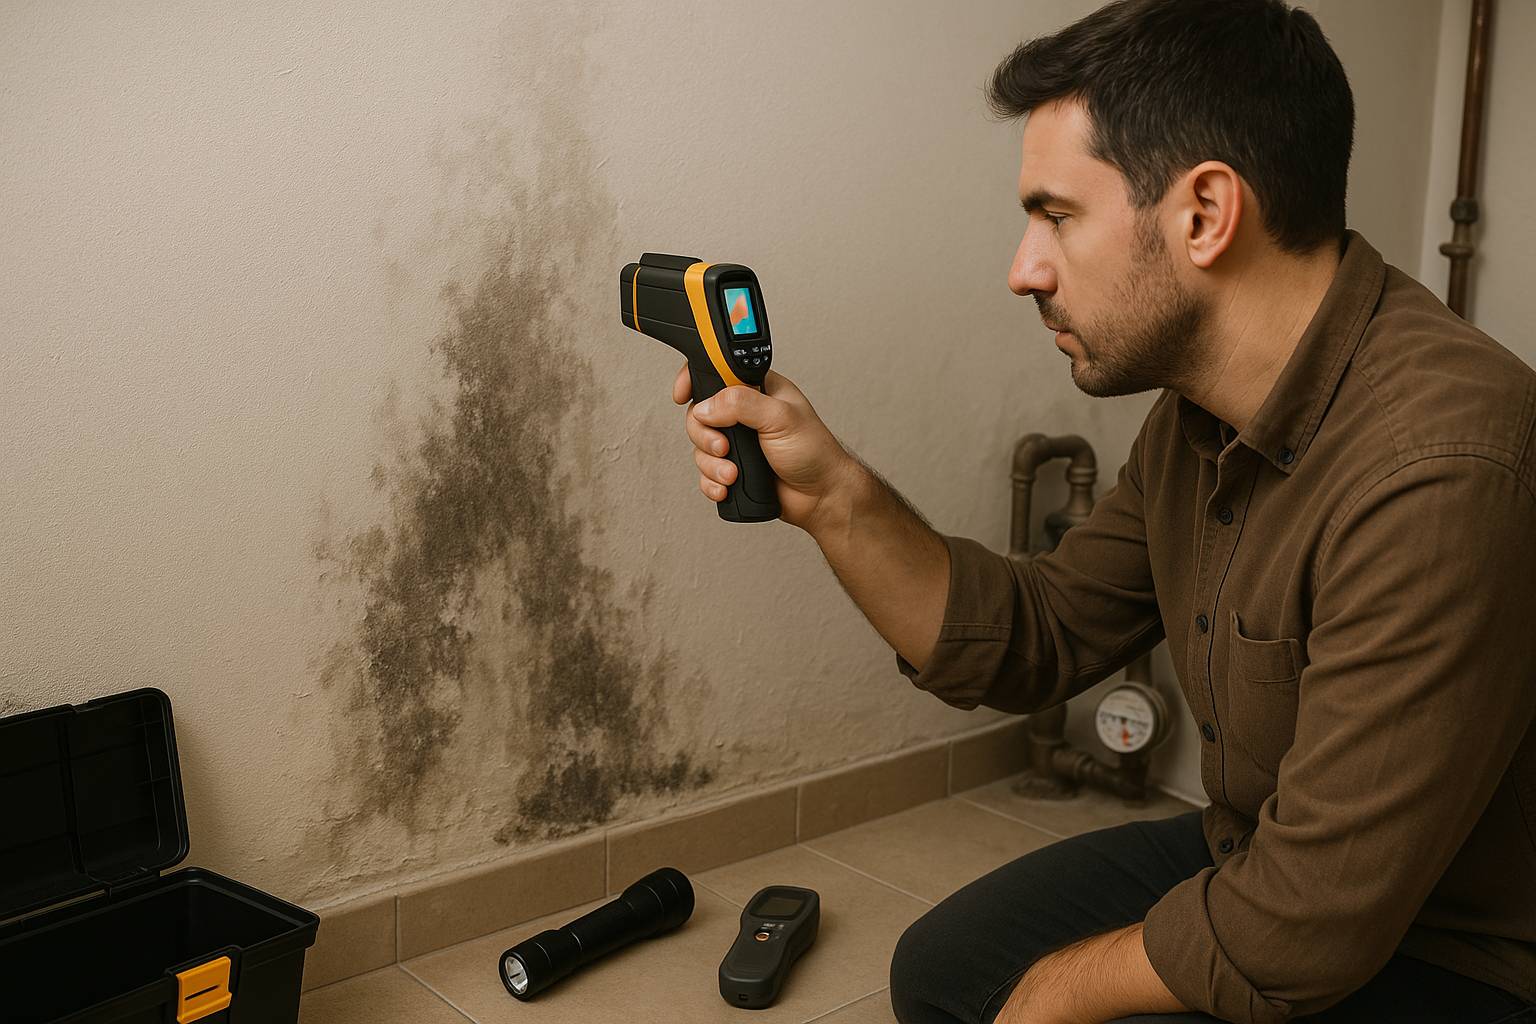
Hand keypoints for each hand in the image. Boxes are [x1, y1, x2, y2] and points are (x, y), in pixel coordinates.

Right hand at [673, 364, 856, 531]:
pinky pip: (705, 473)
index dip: (694, 380)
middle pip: (699, 414)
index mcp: (756, 389)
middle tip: (725, 447)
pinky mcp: (732, 468)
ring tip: (734, 473)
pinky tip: (728, 486)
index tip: (683, 395)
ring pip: (699, 447)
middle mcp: (743, 413)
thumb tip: (708, 406)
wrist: (821, 496)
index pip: (715, 372)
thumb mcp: (781, 417)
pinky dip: (712, 482)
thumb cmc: (814, 451)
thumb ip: (742, 403)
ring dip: (712, 464)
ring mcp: (737, 442)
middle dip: (706, 435)